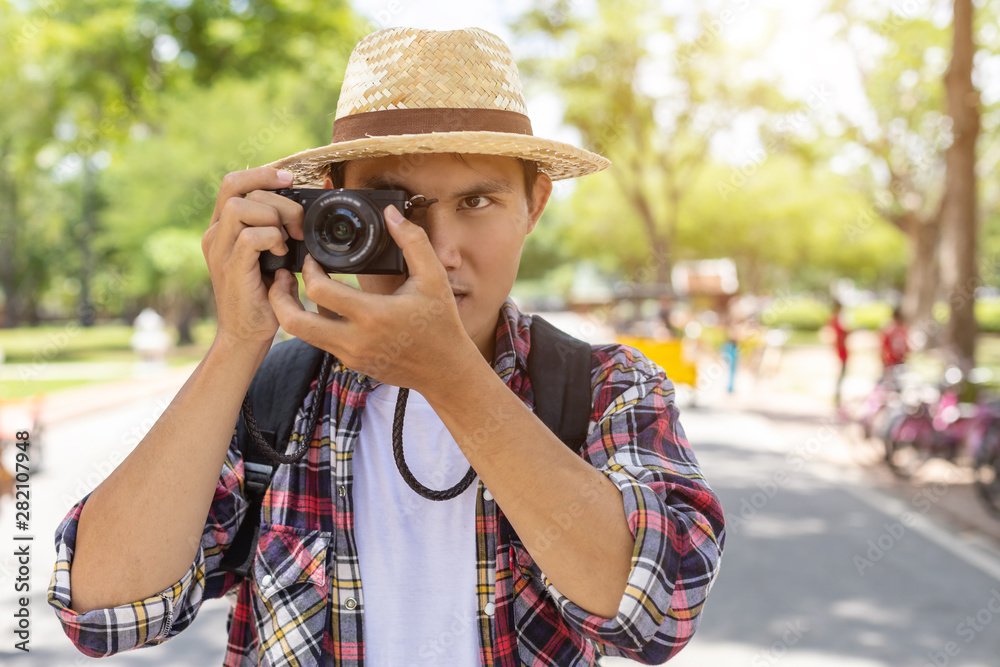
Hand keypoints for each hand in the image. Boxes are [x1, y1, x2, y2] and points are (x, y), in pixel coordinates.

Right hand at [201, 167, 303, 345]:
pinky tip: (282, 254)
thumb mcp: (272, 254)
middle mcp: (215, 235)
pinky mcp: (230, 268)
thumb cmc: (264, 295)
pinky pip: (251, 236)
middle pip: (239, 189)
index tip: (290, 179)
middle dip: (279, 200)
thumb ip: (278, 230)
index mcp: (223, 227)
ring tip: (288, 240)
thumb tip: (303, 209)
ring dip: (274, 217)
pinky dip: (273, 239)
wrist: (247, 334)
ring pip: (242, 207)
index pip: (233, 182)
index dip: (262, 174)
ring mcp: (219, 251)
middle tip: (299, 225)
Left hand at [268, 205, 477, 393]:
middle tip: (282, 277)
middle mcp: (356, 339)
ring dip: (292, 311)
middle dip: (278, 297)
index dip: (308, 269)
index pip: (319, 291)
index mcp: (373, 314)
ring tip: (295, 290)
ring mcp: (350, 355)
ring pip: (302, 335)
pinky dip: (315, 324)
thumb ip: (413, 242)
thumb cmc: (441, 323)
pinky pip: (321, 342)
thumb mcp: (434, 278)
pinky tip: (324, 308)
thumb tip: (391, 213)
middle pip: (294, 322)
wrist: (446, 371)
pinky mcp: (351, 364)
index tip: (312, 259)